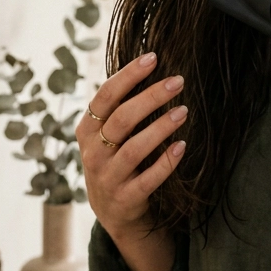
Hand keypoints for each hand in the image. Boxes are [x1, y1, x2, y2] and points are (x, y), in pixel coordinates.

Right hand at [77, 52, 185, 245]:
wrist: (113, 212)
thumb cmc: (115, 160)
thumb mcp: (105, 135)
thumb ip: (119, 108)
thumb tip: (150, 65)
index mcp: (86, 130)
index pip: (105, 96)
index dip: (128, 75)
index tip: (153, 58)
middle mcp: (93, 153)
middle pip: (122, 119)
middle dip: (151, 97)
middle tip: (177, 82)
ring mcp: (107, 178)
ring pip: (134, 149)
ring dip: (161, 128)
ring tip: (183, 111)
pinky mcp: (125, 200)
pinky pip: (148, 179)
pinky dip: (166, 162)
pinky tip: (182, 146)